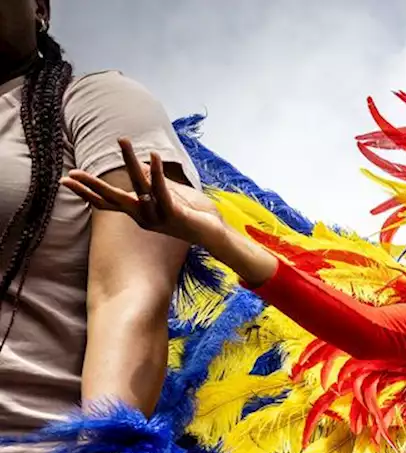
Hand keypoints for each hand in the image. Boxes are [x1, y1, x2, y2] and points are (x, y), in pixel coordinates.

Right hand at [61, 138, 225, 246]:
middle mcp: (143, 216)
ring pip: (139, 186)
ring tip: (122, 140)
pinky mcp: (173, 214)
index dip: (87, 192)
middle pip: (113, 199)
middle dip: (92, 185)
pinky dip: (158, 172)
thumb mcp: (170, 194)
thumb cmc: (193, 213)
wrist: (214, 233)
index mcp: (139, 212)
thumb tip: (144, 164)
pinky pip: (162, 190)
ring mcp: (157, 217)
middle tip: (70, 174)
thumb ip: (155, 181)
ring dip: (131, 161)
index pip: (107, 203)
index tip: (66, 180)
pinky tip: (154, 155)